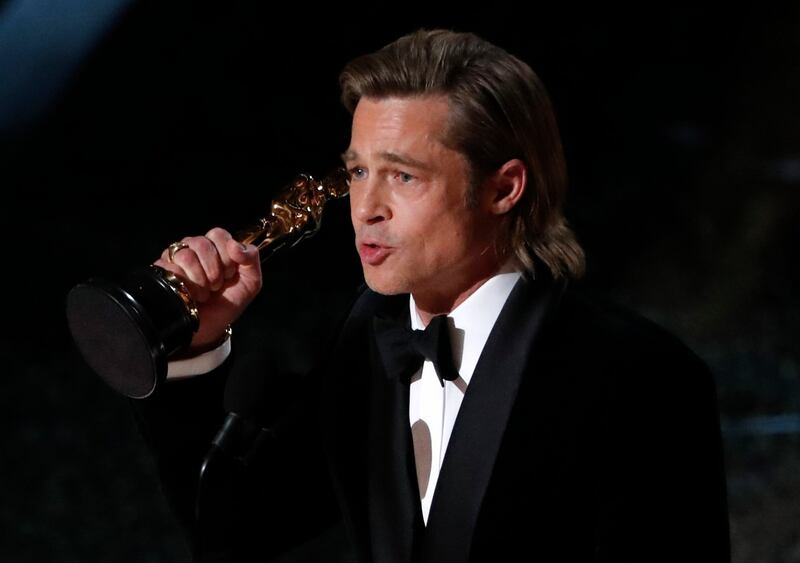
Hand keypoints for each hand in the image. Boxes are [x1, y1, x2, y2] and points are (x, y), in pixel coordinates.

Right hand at [153, 228, 261, 352]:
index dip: (226, 255)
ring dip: (200, 279)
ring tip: (204, 292)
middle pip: (201, 242)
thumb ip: (251, 258)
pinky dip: (186, 286)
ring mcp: (175, 259)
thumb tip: (235, 245)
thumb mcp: (251, 281)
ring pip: (185, 255)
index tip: (230, 273)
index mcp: (215, 247)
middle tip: (216, 285)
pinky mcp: (161, 272)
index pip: (218, 234)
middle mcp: (194, 249)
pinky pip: (170, 268)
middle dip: (214, 269)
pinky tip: (190, 295)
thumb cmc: (228, 303)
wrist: (210, 327)